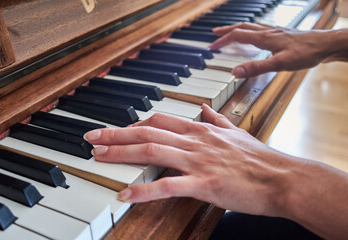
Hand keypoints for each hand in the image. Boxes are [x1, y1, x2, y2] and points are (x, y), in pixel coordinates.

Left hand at [84, 105, 347, 238]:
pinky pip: (168, 185)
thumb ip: (217, 119)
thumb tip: (204, 108)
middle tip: (92, 137)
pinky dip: (144, 190)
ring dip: (122, 153)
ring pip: (152, 151)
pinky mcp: (204, 183)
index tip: (118, 128)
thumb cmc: (260, 158)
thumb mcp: (236, 132)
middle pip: (148, 133)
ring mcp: (198, 161)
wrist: (281, 177)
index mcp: (202, 130)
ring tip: (99, 157)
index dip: (135, 123)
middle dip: (117, 135)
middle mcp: (195, 141)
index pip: (161, 120)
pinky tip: (125, 194)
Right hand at [209, 22, 344, 77]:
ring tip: (229, 32)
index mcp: (263, 38)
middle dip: (226, 31)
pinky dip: (250, 29)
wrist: (325, 45)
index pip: (236, 36)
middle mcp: (267, 31)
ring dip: (236, 28)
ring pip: (250, 26)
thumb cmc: (305, 53)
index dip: (222, 41)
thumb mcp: (279, 64)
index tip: (211, 47)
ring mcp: (274, 31)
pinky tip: (254, 34)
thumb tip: (235, 71)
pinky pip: (260, 28)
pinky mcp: (281, 33)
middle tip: (214, 35)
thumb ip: (256, 68)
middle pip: (241, 27)